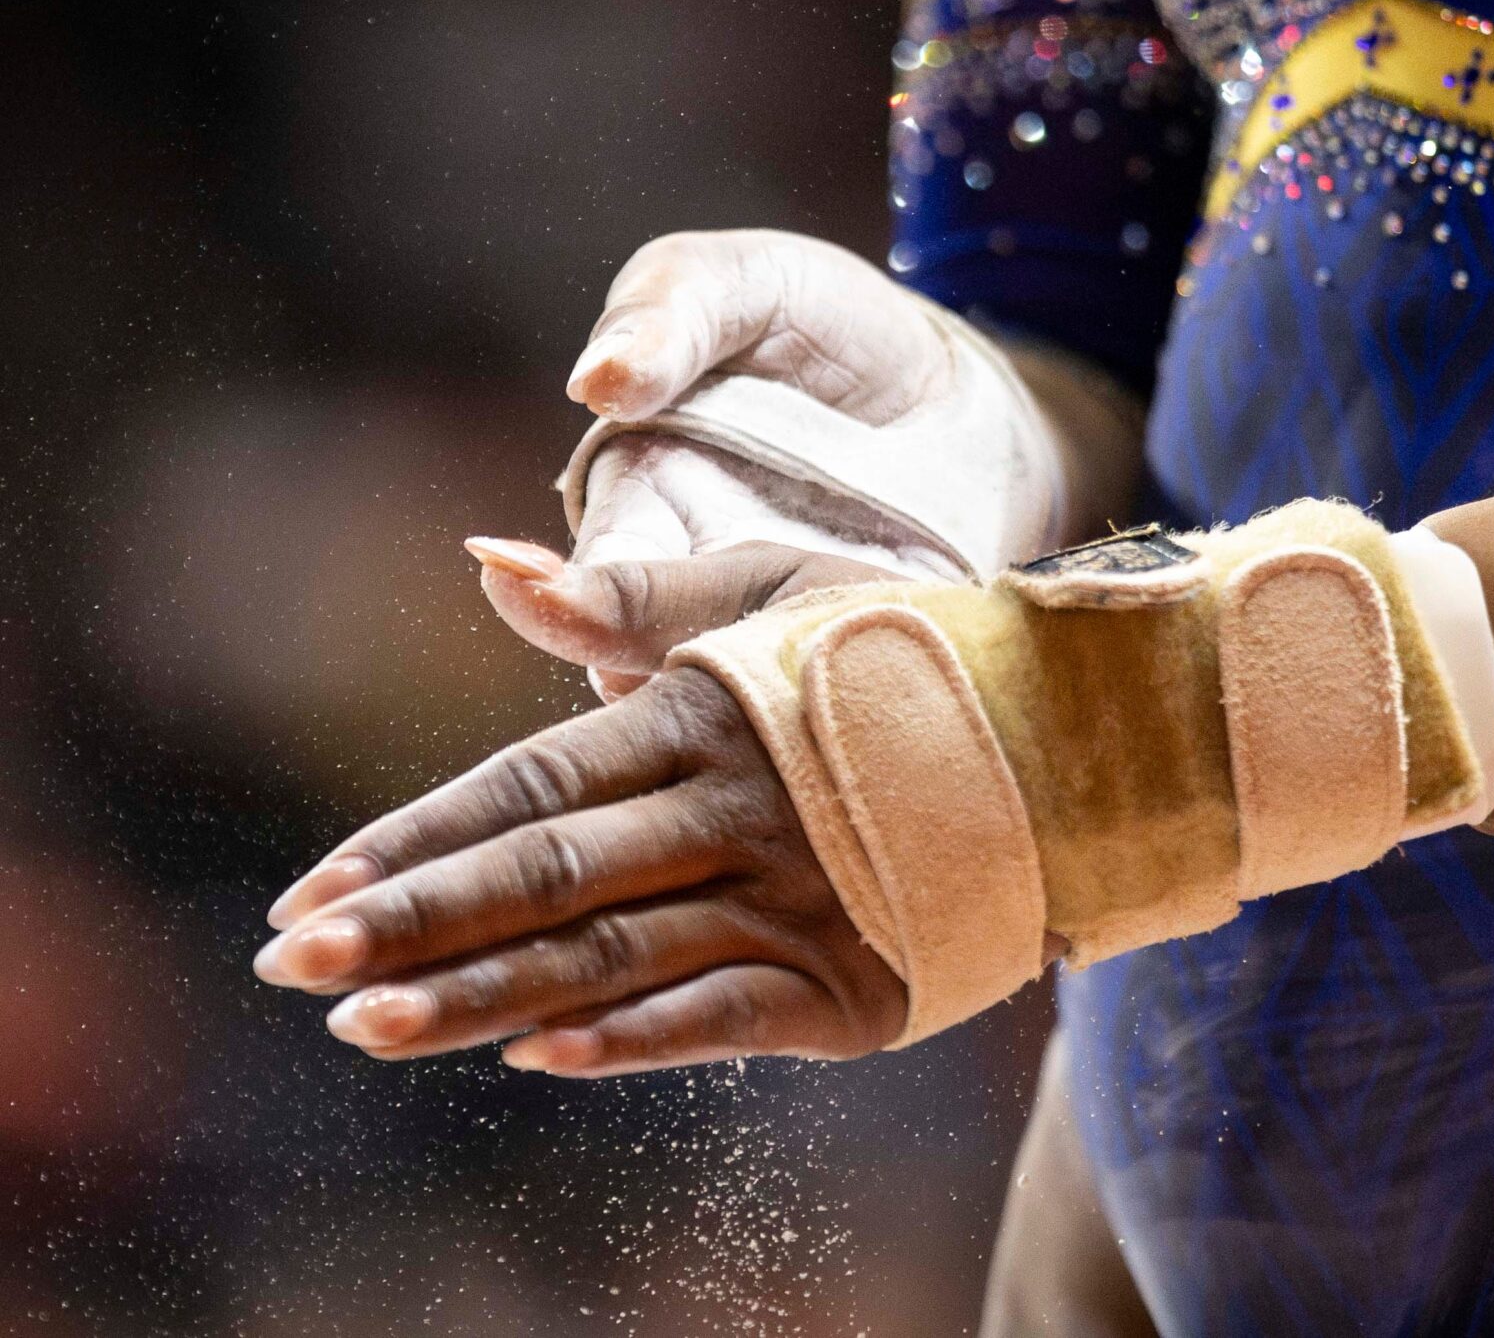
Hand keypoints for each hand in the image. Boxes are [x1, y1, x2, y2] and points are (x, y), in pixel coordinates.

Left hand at [260, 547, 909, 1076]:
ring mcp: (796, 899)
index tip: (309, 888)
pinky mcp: (853, 981)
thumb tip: (487, 564)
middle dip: (410, 922)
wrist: (1079, 737)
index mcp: (706, 714)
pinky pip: (727, 1016)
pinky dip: (635, 1038)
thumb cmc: (904, 655)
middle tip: (287, 967)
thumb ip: (630, 596)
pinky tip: (540, 1056)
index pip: (531, 783)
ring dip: (484, 996)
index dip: (418, 835)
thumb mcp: (776, 591)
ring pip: (614, 954)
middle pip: (548, 872)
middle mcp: (738, 809)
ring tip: (365, 1029)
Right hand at [487, 227, 1136, 697]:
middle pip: (667, 672)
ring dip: (780, 700)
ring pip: (760, 709)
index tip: (582, 614)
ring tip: (820, 659)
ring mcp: (792, 640)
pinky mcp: (883, 663)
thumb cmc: (819, 324)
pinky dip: (876, 700)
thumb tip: (599, 382)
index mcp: (642, 510)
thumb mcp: (742, 286)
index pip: (587, 590)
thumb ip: (671, 315)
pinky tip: (897, 665)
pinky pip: (866, 709)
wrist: (956, 383)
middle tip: (722, 661)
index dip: (576, 610)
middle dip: (686, 675)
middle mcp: (701, 598)